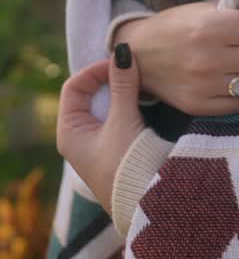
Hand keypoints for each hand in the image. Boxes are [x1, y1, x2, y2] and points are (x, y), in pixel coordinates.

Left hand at [57, 46, 144, 215]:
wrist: (148, 206)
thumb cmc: (128, 166)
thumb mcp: (123, 121)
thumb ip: (123, 86)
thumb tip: (123, 52)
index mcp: (69, 132)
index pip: (74, 87)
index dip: (94, 71)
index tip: (120, 63)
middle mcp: (80, 138)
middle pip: (89, 95)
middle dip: (109, 79)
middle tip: (132, 69)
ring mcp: (98, 144)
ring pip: (105, 107)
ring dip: (121, 92)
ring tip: (141, 82)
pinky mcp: (117, 150)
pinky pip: (118, 118)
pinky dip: (129, 105)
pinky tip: (145, 101)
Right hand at [113, 3, 238, 115]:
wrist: (137, 54)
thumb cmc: (174, 27)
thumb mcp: (202, 9)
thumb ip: (236, 14)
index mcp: (210, 27)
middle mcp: (208, 58)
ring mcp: (204, 86)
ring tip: (236, 64)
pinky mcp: (198, 106)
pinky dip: (238, 94)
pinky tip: (225, 81)